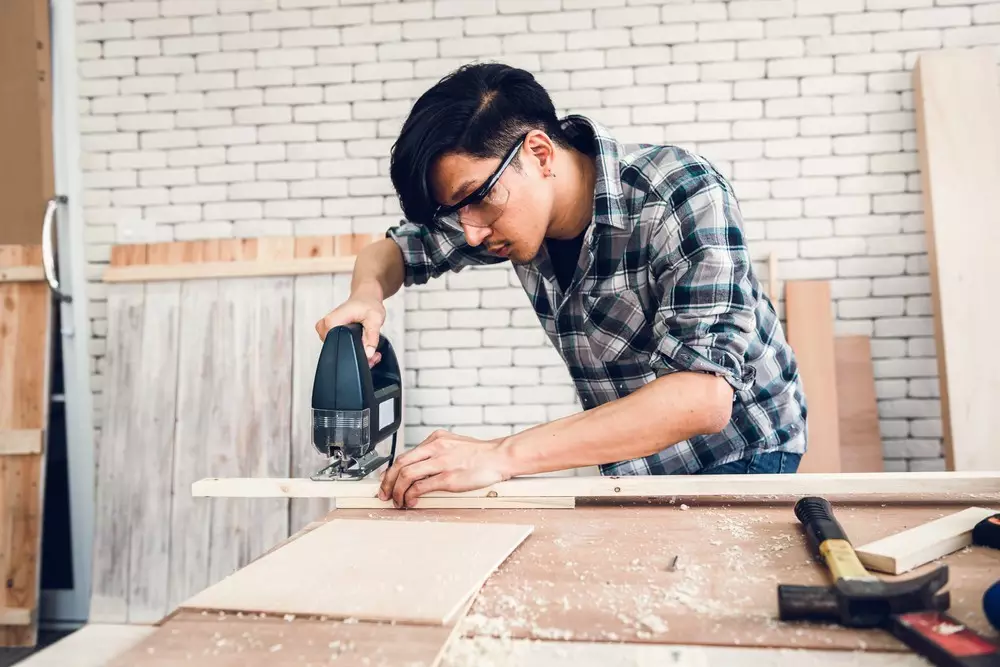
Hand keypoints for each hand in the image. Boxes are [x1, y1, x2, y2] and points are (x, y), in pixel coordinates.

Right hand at [315, 294, 384, 366]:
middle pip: (339, 351)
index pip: (339, 347)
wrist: (365, 296)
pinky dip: (352, 348)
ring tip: (370, 347)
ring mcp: (326, 330)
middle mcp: (325, 326)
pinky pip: (339, 345)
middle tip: (373, 354)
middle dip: (358, 355)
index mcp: (332, 322)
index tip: (370, 355)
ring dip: (356, 352)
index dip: (355, 354)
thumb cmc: (368, 304)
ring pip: (340, 350)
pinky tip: (363, 344)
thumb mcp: (375, 319)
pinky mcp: (330, 332)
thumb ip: (372, 337)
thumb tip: (368, 354)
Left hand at [377, 430, 512, 507]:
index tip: (387, 481)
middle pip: (400, 464)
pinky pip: (420, 487)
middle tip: (385, 494)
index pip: (405, 454)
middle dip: (388, 482)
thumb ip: (436, 452)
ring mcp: (441, 463)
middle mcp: (435, 448)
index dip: (391, 471)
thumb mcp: (454, 444)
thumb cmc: (480, 454)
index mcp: (435, 439)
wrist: (499, 456)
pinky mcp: (448, 478)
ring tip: (398, 501)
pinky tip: (411, 501)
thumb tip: (420, 466)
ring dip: (397, 491)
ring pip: (406, 475)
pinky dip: (410, 496)